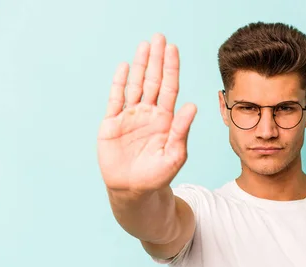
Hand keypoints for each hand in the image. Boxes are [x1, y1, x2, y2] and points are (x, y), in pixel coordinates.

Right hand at [97, 33, 196, 194]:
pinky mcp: (112, 124)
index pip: (169, 88)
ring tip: (144, 45)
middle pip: (153, 81)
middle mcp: (149, 114)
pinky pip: (115, 99)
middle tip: (158, 37)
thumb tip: (192, 106)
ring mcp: (131, 117)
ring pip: (135, 85)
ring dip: (139, 65)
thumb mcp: (175, 154)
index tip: (172, 49)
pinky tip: (123, 67)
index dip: (171, 68)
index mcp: (165, 120)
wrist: (134, 190)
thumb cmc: (158, 176)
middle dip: (156, 59)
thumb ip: (182, 130)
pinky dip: (118, 83)